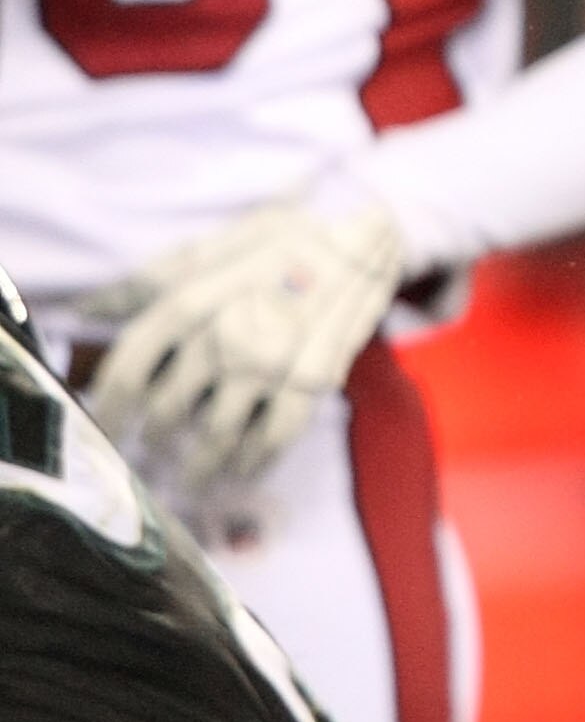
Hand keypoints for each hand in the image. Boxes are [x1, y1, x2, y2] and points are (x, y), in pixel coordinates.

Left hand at [77, 202, 405, 489]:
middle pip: (168, 411)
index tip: (105, 428)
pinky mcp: (313, 379)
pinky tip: (245, 472)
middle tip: (152, 452)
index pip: (129, 369)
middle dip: (155, 438)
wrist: (365, 241)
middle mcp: (223, 337)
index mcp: (190, 301)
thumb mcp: (211, 247)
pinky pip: (274, 437)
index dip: (109, 407)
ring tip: (191, 480)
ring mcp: (270, 362)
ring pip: (217, 435)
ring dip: (199, 465)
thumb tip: (82, 310)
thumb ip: (146, 281)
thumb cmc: (281, 241)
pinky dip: (255, 462)